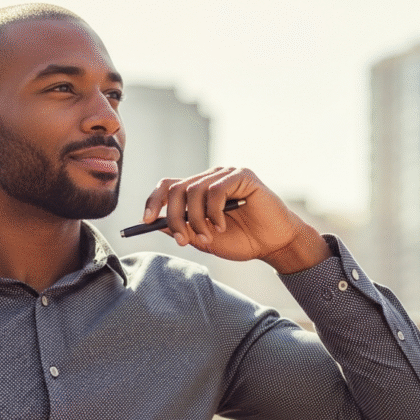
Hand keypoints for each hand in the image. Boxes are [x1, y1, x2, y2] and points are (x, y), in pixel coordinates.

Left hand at [142, 167, 330, 273]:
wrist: (273, 244)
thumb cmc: (242, 241)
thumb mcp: (204, 239)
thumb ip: (182, 229)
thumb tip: (157, 222)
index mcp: (198, 192)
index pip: (167, 186)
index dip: (154, 201)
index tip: (145, 220)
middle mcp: (210, 179)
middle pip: (176, 188)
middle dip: (175, 217)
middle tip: (183, 239)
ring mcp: (226, 175)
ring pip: (194, 191)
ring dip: (197, 220)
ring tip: (209, 237)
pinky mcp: (242, 175)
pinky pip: (216, 190)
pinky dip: (214, 213)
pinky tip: (222, 226)